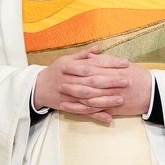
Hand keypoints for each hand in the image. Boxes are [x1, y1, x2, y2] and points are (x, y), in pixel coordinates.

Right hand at [33, 46, 151, 122]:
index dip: (110, 63)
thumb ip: (83, 55)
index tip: (124, 63)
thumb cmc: (55, 71)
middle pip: (93, 81)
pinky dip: (96, 115)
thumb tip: (98, 48)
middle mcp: (72, 80)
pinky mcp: (70, 106)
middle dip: (111, 81)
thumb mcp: (66, 59)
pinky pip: (84, 112)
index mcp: (72, 66)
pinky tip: (109, 117)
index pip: (94, 63)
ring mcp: (70, 95)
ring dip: (106, 100)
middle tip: (126, 80)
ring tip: (121, 99)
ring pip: (90, 98)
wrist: (38, 88)